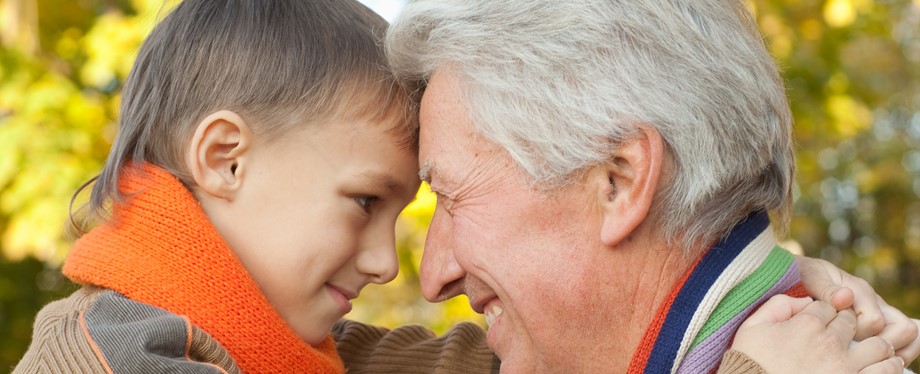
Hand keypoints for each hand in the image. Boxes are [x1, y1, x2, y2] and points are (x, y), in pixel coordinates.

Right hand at [732, 295, 904, 372]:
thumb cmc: (749, 360)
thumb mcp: (752, 325)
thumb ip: (778, 304)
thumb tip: (804, 301)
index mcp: (806, 323)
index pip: (828, 307)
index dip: (826, 311)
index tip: (822, 320)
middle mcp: (829, 342)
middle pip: (852, 323)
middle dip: (848, 324)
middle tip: (843, 334)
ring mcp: (844, 367)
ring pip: (878, 346)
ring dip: (878, 345)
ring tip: (875, 349)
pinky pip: (884, 372)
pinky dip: (889, 365)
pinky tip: (887, 363)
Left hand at [797, 256, 919, 364]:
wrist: (796, 276)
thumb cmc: (801, 276)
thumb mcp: (809, 277)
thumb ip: (825, 288)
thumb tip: (845, 297)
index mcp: (859, 290)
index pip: (874, 321)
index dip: (858, 332)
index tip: (837, 334)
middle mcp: (874, 303)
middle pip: (904, 328)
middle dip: (883, 343)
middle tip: (858, 348)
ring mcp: (878, 314)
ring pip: (908, 336)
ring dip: (893, 349)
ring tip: (868, 358)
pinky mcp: (875, 327)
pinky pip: (900, 344)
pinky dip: (891, 354)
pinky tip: (871, 360)